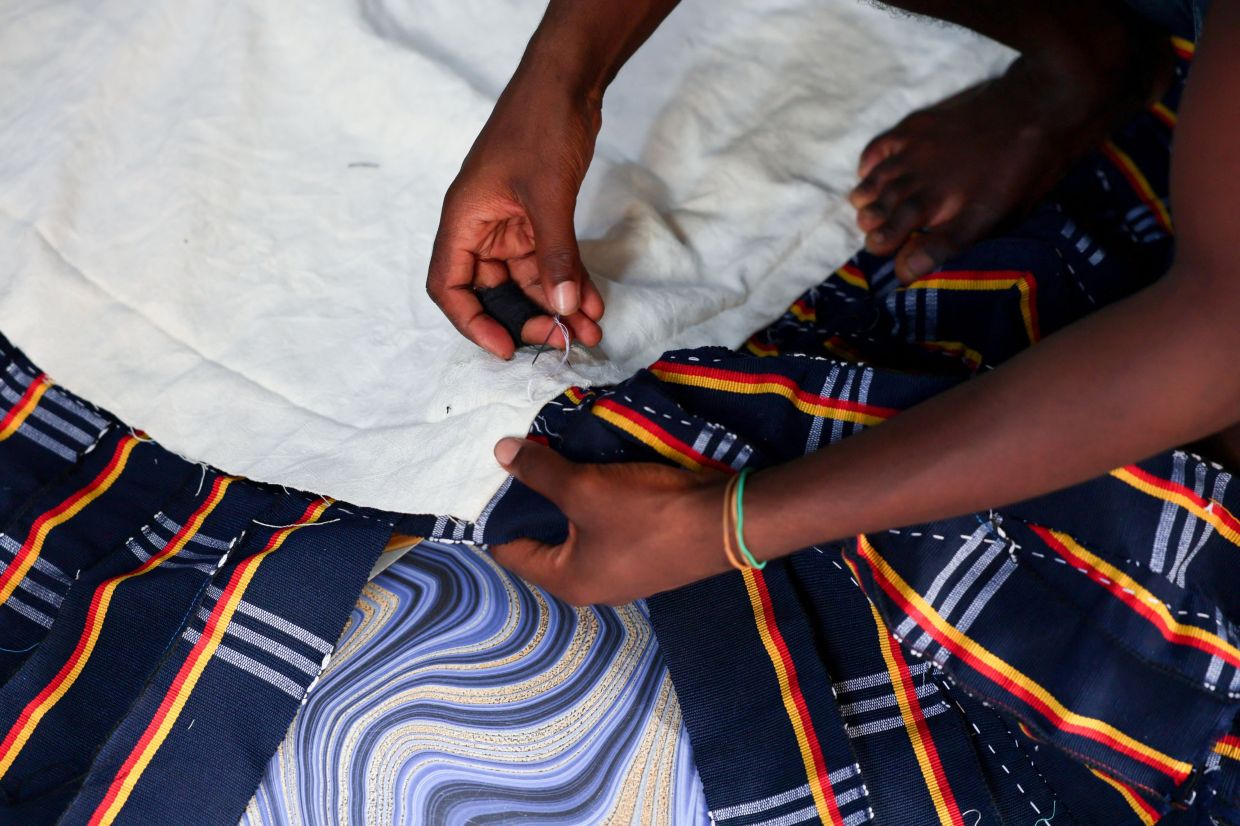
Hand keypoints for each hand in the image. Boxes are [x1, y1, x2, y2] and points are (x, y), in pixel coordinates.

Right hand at [427, 72, 605, 358]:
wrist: (567, 83)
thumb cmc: (539, 126)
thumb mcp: (548, 195)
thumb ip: (555, 255)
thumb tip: (562, 310)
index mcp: (464, 221)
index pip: (449, 286)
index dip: (472, 322)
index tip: (506, 348)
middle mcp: (481, 229)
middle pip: (493, 292)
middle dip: (528, 319)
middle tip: (561, 338)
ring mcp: (510, 226)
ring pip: (528, 282)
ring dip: (557, 307)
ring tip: (589, 329)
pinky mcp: (537, 220)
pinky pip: (550, 263)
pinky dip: (569, 283)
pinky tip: (592, 302)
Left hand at [489, 437, 731, 605]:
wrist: (726, 522)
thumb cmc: (646, 513)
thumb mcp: (584, 488)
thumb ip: (539, 471)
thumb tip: (499, 452)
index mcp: (566, 582)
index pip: (510, 550)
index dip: (499, 513)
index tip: (497, 475)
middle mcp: (590, 588)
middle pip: (544, 542)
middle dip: (535, 503)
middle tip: (527, 462)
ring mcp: (622, 576)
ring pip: (577, 535)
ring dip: (568, 502)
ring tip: (561, 462)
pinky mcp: (647, 559)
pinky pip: (606, 532)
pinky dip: (597, 507)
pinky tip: (601, 477)